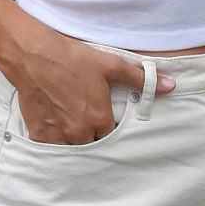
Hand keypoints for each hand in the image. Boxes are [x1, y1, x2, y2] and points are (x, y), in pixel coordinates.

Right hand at [1, 25, 174, 143]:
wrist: (34, 56)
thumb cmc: (73, 59)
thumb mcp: (111, 65)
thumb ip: (142, 79)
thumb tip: (170, 86)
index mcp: (99, 119)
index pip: (113, 136)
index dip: (111, 128)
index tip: (106, 119)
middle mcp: (79, 132)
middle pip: (93, 145)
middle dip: (94, 136)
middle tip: (89, 121)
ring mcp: (57, 135)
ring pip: (72, 149)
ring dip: (74, 141)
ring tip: (73, 125)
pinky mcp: (38, 133)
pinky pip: (50, 148)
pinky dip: (54, 141)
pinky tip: (55, 128)